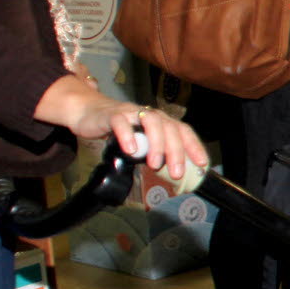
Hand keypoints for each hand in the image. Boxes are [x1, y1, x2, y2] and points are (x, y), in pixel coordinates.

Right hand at [50, 80, 208, 174]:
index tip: (202, 164)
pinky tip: (131, 150)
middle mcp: (149, 115)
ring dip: (156, 143)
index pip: (183, 130)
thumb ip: (153, 154)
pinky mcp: (111, 115)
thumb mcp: (139, 142)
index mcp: (160, 121)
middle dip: (176, 151)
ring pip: (151, 122)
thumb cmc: (118, 130)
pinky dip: (127, 135)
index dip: (194, 146)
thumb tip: (170, 176)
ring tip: (154, 164)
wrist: (87, 112)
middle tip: (176, 173)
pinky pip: (121, 121)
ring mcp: (131, 113)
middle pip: (170, 128)